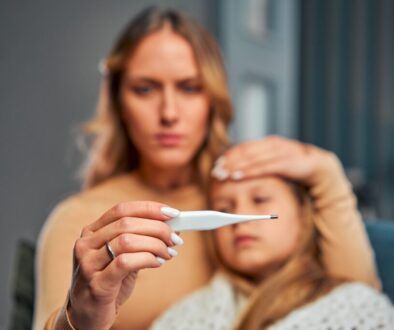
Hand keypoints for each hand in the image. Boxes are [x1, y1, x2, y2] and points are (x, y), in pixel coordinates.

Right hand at [67, 201, 181, 329]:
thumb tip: (171, 228)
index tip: (172, 213)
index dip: (149, 208)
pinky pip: (125, 262)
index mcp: (91, 232)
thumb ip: (140, 240)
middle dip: (157, 228)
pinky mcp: (96, 284)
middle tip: (175, 238)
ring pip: (127, 240)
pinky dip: (147, 258)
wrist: (86, 315)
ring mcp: (88, 263)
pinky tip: (158, 263)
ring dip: (155, 244)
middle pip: (127, 223)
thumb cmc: (109, 283)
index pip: (122, 209)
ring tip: (168, 253)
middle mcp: (86, 244)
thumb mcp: (122, 256)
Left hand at [211, 136, 338, 184]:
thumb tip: (240, 169)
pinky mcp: (291, 161)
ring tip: (223, 174)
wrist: (324, 172)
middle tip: (215, 171)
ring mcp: (284, 151)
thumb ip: (262, 164)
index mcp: (271, 144)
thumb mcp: (276, 166)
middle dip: (230, 161)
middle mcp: (276, 144)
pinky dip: (250, 171)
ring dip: (237, 166)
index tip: (217, 164)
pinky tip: (237, 176)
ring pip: (254, 158)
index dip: (231, 155)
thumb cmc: (297, 171)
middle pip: (247, 151)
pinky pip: (266, 167)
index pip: (246, 147)